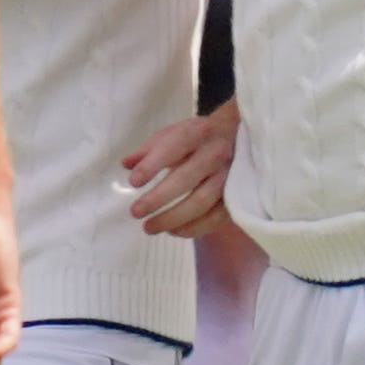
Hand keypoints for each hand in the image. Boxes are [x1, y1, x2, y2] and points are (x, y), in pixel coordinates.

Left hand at [122, 103, 238, 239]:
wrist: (238, 136)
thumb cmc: (197, 138)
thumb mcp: (173, 133)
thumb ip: (148, 149)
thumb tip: (126, 164)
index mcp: (197, 134)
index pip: (173, 148)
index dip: (153, 165)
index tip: (133, 182)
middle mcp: (215, 154)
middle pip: (186, 179)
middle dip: (158, 198)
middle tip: (135, 212)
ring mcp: (229, 176)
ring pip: (202, 202)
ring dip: (173, 218)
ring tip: (149, 227)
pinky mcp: (237, 195)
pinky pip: (216, 217)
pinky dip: (193, 228)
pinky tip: (173, 231)